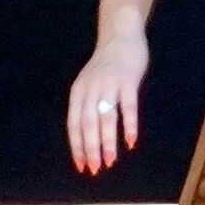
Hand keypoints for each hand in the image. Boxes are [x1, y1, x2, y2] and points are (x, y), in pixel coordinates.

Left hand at [67, 28, 147, 173]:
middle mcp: (91, 88)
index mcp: (79, 91)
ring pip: (106, 118)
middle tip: (95, 169)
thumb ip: (87, 105)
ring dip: (108, 142)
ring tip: (110, 161)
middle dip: (91, 149)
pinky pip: (128, 108)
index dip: (77, 146)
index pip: (74, 124)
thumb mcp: (89, 83)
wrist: (121, 36)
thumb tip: (88, 138)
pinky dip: (129, 126)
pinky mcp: (128, 81)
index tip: (81, 166)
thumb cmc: (105, 65)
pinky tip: (131, 142)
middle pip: (88, 123)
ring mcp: (110, 84)